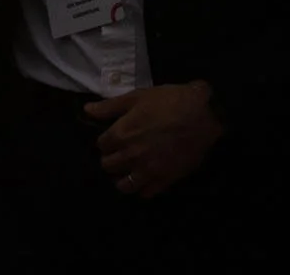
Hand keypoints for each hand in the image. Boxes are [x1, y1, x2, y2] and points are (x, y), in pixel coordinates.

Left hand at [85, 80, 224, 198]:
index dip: (106, 141)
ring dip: (123, 179)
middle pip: (108, 166)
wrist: (203, 114)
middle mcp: (131, 155)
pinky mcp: (165, 179)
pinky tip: (146, 179)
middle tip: (120, 153)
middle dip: (111, 159)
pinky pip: (146, 193)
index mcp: (121, 134)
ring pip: (124, 186)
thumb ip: (110, 107)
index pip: (101, 145)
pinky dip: (143, 188)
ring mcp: (148, 170)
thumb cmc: (168, 101)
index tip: (113, 137)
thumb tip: (86, 110)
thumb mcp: (136, 97)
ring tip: (129, 170)